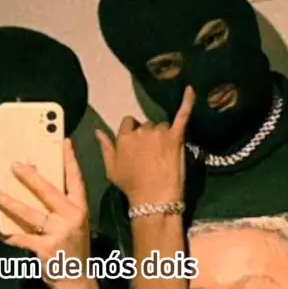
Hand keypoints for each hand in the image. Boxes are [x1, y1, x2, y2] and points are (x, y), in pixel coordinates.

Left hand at [0, 139, 89, 288]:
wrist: (76, 282)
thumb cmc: (72, 249)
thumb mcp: (73, 224)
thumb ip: (60, 208)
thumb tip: (35, 186)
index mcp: (80, 209)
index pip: (75, 179)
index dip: (69, 159)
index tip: (63, 141)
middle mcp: (72, 218)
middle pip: (48, 191)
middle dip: (30, 176)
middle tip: (14, 164)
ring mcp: (59, 233)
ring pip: (30, 213)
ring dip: (10, 203)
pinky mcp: (45, 248)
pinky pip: (22, 238)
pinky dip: (11, 235)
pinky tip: (3, 232)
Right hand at [96, 86, 194, 204]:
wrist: (154, 198)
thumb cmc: (131, 186)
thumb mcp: (111, 169)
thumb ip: (105, 147)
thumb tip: (97, 130)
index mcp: (124, 136)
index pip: (129, 123)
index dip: (133, 134)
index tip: (137, 147)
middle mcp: (141, 130)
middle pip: (146, 125)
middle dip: (149, 136)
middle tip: (152, 155)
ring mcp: (160, 133)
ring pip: (162, 126)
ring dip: (163, 135)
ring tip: (164, 154)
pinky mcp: (176, 137)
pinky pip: (182, 115)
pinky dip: (187, 102)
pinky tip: (190, 89)